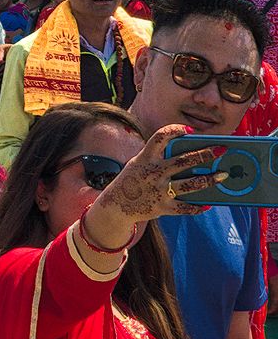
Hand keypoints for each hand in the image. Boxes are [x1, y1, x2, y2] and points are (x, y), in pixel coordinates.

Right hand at [91, 123, 217, 237]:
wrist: (116, 205)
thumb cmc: (135, 179)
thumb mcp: (140, 164)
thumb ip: (161, 159)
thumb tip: (195, 160)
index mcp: (146, 157)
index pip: (160, 137)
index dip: (175, 131)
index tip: (190, 130)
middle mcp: (153, 172)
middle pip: (184, 160)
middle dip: (205, 154)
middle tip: (222, 149)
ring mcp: (158, 190)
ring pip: (190, 184)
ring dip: (209, 179)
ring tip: (224, 175)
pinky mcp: (162, 207)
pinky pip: (185, 207)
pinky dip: (198, 207)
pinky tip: (209, 204)